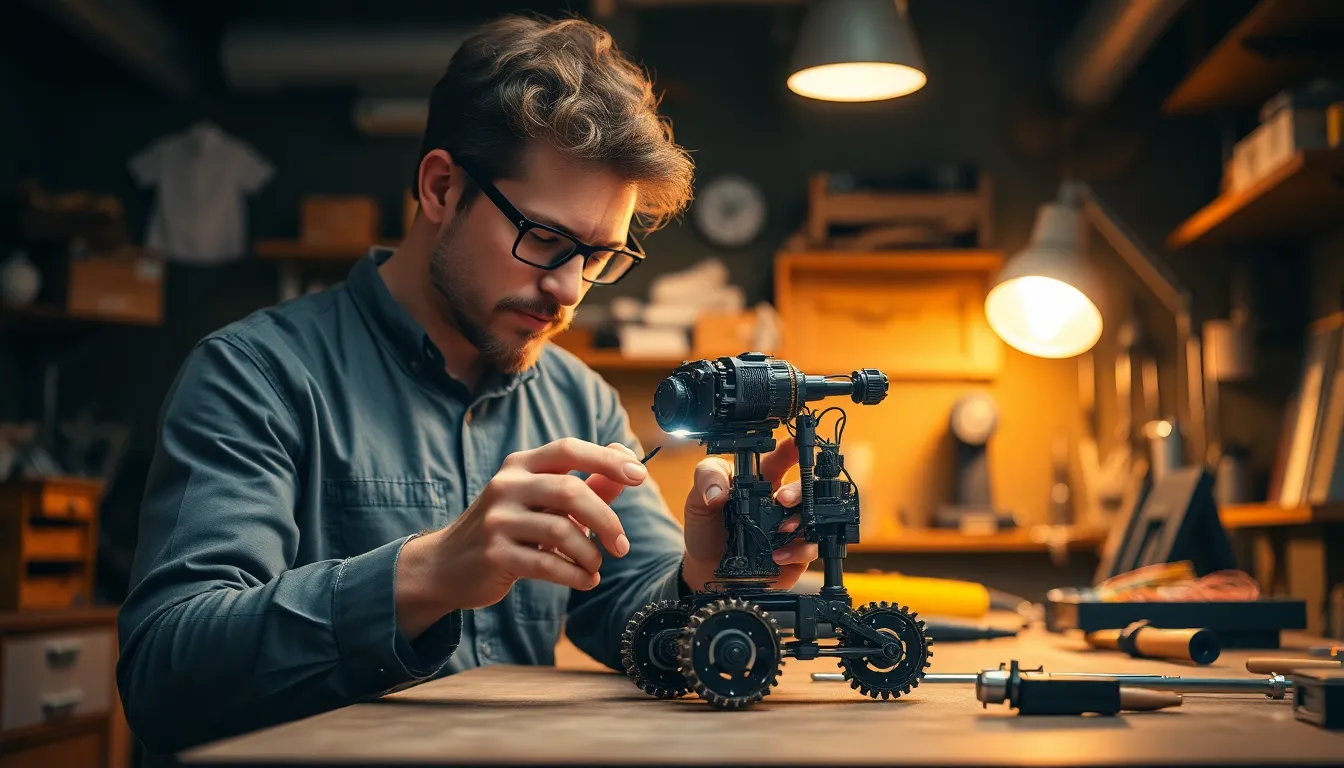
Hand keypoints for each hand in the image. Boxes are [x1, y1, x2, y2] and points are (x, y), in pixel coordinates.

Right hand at [395, 438, 646, 639]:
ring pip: (562, 531)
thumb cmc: (507, 527)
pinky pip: (547, 564)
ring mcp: (498, 520)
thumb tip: (630, 465)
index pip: (569, 449)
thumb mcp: (541, 499)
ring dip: (590, 553)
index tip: (640, 475)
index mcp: (521, 465)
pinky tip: (585, 580)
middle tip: (622, 545)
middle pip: (571, 491)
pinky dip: (575, 575)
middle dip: (606, 519)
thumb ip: (587, 484)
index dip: (607, 459)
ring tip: (596, 566)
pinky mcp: (495, 554)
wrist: (447, 564)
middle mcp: (507, 485)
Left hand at [680, 437, 818, 591]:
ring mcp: (790, 528)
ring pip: (813, 517)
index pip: (781, 458)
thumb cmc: (706, 529)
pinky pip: (809, 549)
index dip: (792, 449)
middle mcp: (780, 503)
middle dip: (799, 489)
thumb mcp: (697, 499)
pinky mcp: (794, 554)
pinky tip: (777, 554)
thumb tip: (719, 491)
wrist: (705, 570)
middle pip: (805, 487)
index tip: (795, 444)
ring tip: (782, 529)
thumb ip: (706, 481)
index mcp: (761, 481)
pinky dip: (797, 550)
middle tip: (781, 498)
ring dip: (801, 520)